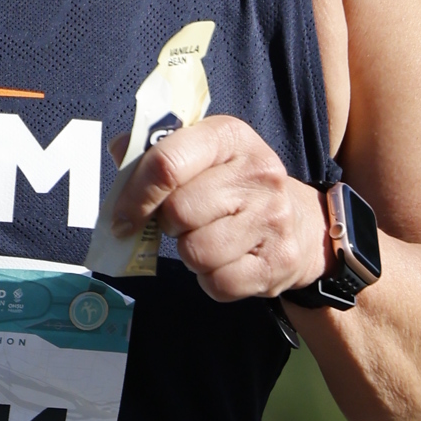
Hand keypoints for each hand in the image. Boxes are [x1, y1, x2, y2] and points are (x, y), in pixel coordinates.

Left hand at [97, 115, 324, 307]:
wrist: (301, 224)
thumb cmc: (235, 188)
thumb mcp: (204, 156)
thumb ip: (156, 151)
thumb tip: (119, 150)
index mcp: (230, 137)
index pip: (168, 162)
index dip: (135, 194)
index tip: (122, 217)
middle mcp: (258, 173)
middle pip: (179, 212)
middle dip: (169, 224)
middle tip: (183, 223)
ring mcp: (272, 218)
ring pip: (196, 252)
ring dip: (189, 253)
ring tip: (207, 239)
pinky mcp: (276, 262)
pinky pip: (218, 284)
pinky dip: (210, 280)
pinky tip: (224, 262)